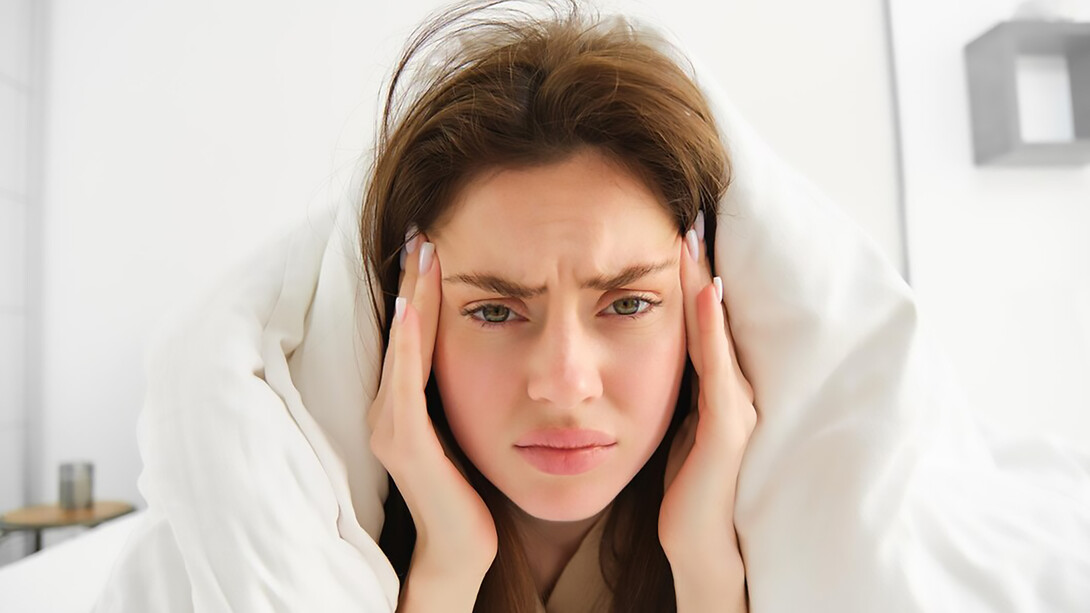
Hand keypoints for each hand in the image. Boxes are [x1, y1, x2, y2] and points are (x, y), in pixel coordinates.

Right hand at [367, 231, 497, 575]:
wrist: (465, 546)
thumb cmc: (475, 486)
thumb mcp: (476, 422)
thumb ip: (476, 384)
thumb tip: (501, 337)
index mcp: (405, 400)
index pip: (415, 329)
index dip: (421, 284)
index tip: (434, 238)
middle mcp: (388, 406)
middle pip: (403, 328)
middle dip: (412, 278)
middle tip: (423, 227)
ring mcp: (389, 424)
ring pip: (401, 346)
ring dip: (410, 297)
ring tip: (420, 251)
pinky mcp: (402, 444)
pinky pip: (404, 383)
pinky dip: (408, 343)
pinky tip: (414, 308)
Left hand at [659, 214, 756, 563]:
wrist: (700, 544)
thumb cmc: (686, 487)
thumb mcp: (673, 425)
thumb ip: (672, 389)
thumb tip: (641, 352)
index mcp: (717, 386)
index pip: (699, 320)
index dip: (688, 276)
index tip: (673, 230)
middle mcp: (734, 388)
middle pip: (712, 315)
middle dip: (699, 264)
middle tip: (687, 212)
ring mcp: (737, 406)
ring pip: (717, 332)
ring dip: (705, 282)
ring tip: (691, 236)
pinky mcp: (729, 430)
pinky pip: (719, 369)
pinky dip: (711, 329)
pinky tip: (704, 293)